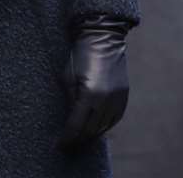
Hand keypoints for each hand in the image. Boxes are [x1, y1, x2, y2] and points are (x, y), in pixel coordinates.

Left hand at [59, 15, 131, 148]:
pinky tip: (95, 127)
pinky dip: (104, 126)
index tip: (59, 145)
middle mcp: (105, 99)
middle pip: (90, 130)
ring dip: (90, 135)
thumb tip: (69, 121)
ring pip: (103, 127)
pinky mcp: (124, 95)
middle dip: (77, 140)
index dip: (66, 139)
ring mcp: (117, 98)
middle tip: (67, 144)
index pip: (75, 126)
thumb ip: (70, 102)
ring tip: (80, 137)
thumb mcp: (68, 79)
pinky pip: (114, 119)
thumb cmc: (80, 55)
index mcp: (89, 95)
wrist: (103, 38)